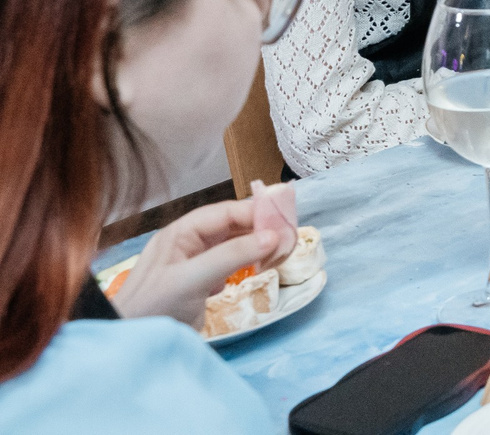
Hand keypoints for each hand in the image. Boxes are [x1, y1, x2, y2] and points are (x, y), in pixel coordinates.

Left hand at [111, 197, 292, 322]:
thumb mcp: (191, 279)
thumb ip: (231, 255)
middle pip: (231, 226)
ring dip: (256, 247)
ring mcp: (194, 265)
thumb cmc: (153, 308)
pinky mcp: (200, 285)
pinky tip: (259, 270)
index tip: (285, 222)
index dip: (255, 213)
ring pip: (233, 245)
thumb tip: (274, 236)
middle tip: (289, 238)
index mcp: (180, 233)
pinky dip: (247, 264)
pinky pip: (230, 265)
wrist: (129, 348)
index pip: (225, 212)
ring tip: (280, 253)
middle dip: (260, 229)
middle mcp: (187, 244)